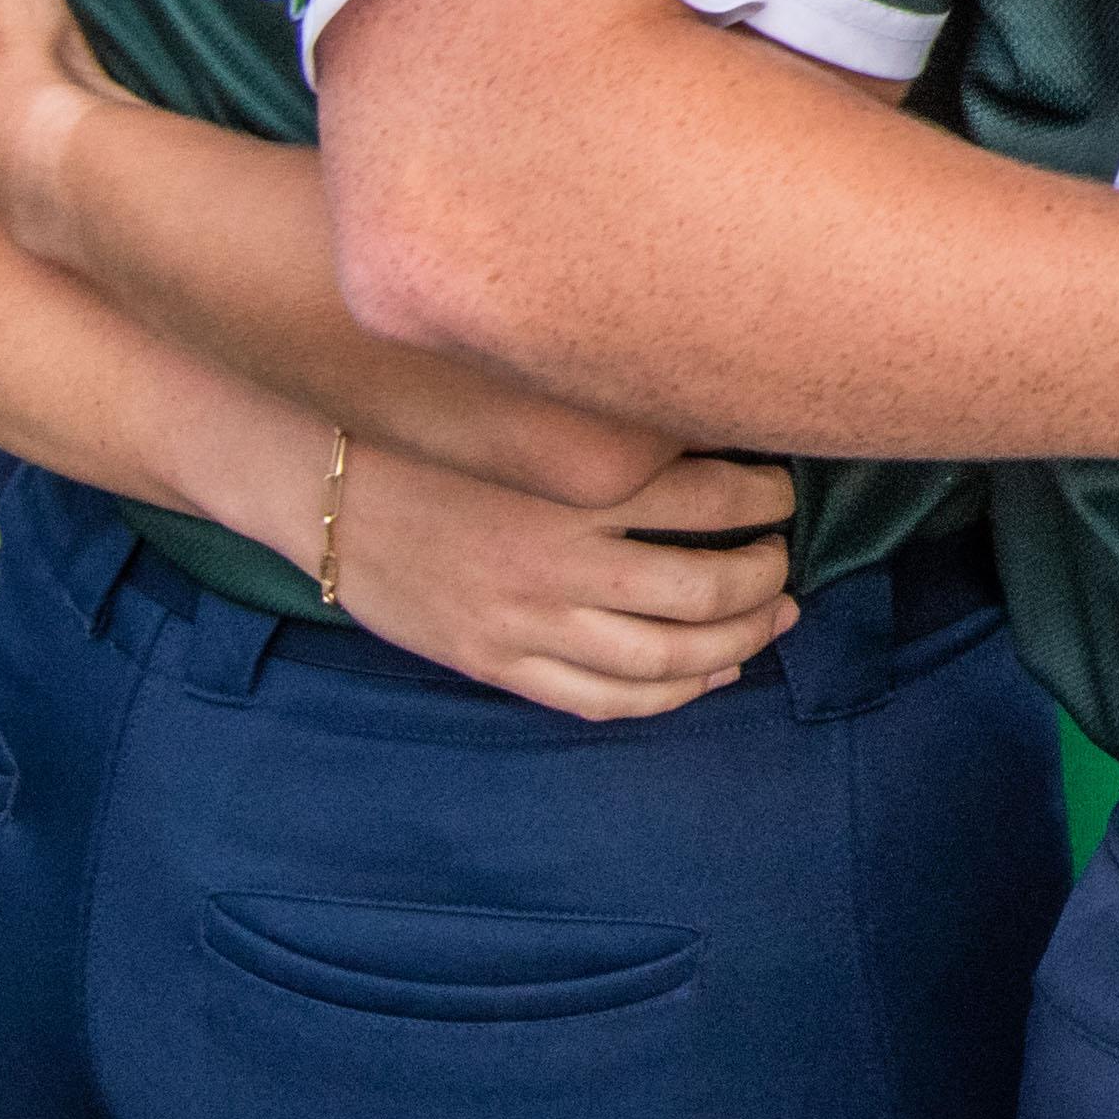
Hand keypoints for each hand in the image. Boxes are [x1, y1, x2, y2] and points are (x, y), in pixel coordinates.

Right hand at [315, 440, 804, 720]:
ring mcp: (527, 623)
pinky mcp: (497, 663)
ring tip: (772, 617)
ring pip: (665, 657)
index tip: (782, 489)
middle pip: (703, 589)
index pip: (709, 496)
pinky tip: (710, 675)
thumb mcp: (534, 418)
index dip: (765, 496)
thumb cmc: (441, 439)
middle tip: (784, 562)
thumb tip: (717, 438)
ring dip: (737, 642)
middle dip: (764, 579)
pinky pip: (603, 700)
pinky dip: (671, 696)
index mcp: (572, 486)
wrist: (334, 490)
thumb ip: (617, 435)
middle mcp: (558, 560)